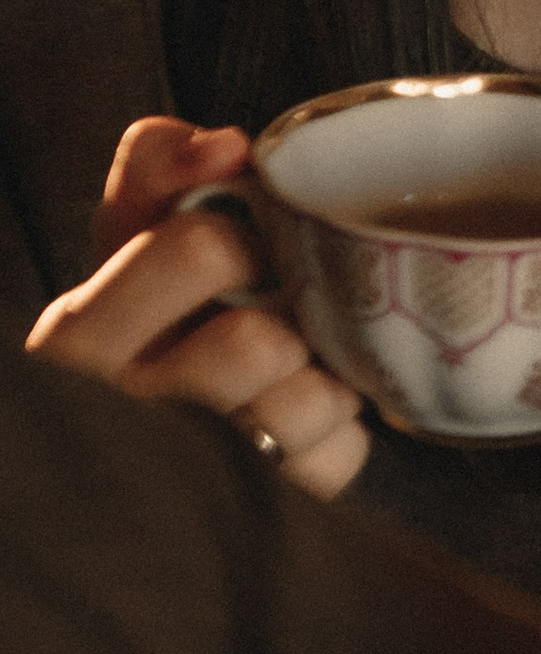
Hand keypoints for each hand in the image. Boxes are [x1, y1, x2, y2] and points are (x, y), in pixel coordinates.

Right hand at [27, 116, 369, 496]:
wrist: (191, 382)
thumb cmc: (170, 287)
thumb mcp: (143, 213)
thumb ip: (162, 159)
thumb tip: (225, 148)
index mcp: (84, 328)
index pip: (193, 254)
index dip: (242, 239)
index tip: (246, 244)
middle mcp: (129, 408)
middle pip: (252, 344)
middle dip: (283, 310)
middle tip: (279, 304)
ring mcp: (194, 466)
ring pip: (299, 404)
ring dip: (319, 372)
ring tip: (297, 361)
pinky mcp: (260, 505)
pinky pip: (336, 460)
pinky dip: (343, 430)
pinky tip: (311, 416)